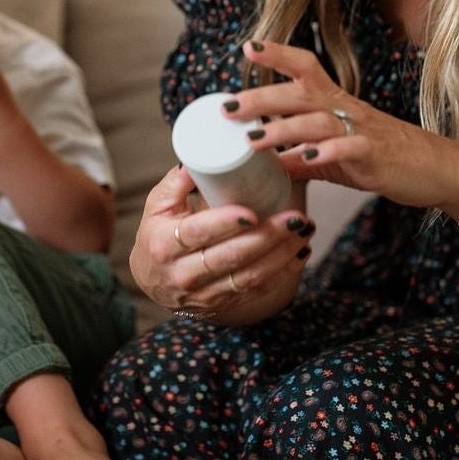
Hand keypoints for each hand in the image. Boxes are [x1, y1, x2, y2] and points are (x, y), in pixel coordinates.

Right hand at [131, 166, 313, 324]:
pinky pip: (258, 289)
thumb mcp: (157, 205)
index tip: (252, 212)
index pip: (198, 233)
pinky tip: (301, 250)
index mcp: (164, 244)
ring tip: (305, 229)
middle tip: (295, 217)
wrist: (154, 280)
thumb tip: (200, 156)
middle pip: (230, 257)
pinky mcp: (223, 303)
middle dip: (267, 237)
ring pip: (249, 276)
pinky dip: (284, 271)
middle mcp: (183, 274)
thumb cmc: (158, 234)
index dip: (225, 224)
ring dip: (282, 253)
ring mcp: (205, 293)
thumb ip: (178, 181)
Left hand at [228, 39, 458, 209]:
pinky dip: (327, 152)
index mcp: (335, 102)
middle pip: (300, 92)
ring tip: (253, 140)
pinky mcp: (377, 155)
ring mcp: (363, 130)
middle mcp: (347, 109)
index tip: (248, 47)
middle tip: (227, 107)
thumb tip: (263, 164)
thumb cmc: (382, 158)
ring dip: (283, 128)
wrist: (438, 170)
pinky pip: (350, 148)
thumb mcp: (334, 156)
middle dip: (261, 98)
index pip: (305, 67)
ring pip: (318, 120)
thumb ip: (300, 157)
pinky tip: (305, 158)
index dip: (278, 55)